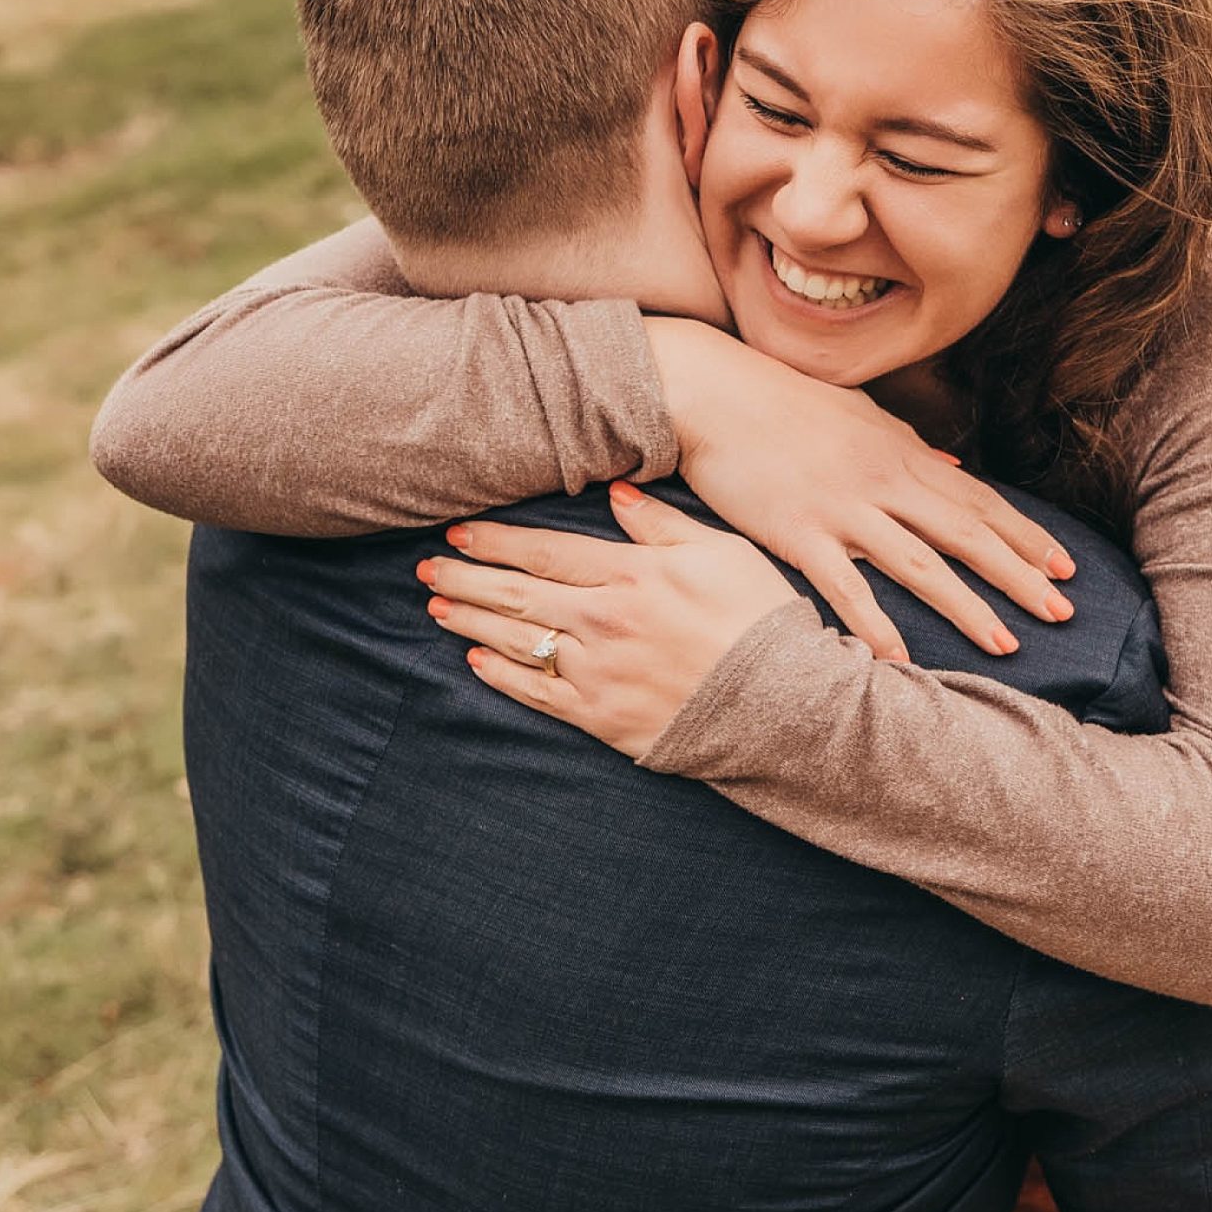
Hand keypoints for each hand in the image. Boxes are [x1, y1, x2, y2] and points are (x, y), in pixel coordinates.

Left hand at [419, 481, 805, 758]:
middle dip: (467, 578)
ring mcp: (600, 672)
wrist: (783, 706)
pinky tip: (478, 660)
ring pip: (520, 640)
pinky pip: (539, 694)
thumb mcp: (722, 553)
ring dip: (473, 621)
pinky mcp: (603, 716)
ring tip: (438, 607)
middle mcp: (605, 621)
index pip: (545, 552)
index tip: (460, 533)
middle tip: (428, 568)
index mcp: (631, 575)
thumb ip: (662, 525)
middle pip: (519, 594)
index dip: (496, 542)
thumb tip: (616, 494)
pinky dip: (503, 676)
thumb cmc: (760, 620)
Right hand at [643, 319, 1075, 661]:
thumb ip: (907, 444)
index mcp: (900, 454)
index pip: (978, 501)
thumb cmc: (780, 402)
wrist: (712, 391)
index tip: (1065, 567)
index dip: (1024, 537)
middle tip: (1065, 612)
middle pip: (967, 535)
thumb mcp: (857, 413)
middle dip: (1020, 575)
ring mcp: (842, 508)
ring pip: (921, 565)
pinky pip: (845, 588)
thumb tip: (952, 465)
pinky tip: (902, 660)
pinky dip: (875, 625)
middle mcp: (883, 481)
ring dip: (968, 607)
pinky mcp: (798, 532)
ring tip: (1008, 644)